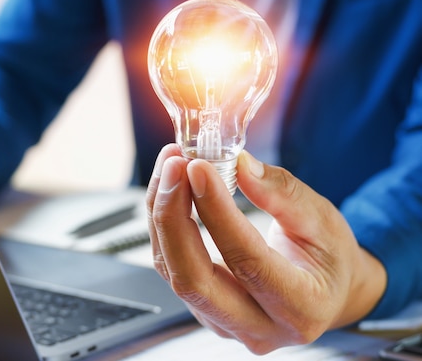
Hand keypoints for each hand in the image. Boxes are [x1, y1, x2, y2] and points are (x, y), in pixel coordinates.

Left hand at [146, 144, 385, 353]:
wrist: (327, 291)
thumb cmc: (330, 257)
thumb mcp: (323, 219)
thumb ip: (283, 193)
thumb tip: (240, 165)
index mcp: (302, 307)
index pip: (246, 261)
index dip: (217, 212)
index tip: (199, 169)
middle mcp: (258, 326)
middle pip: (194, 280)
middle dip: (173, 217)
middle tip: (175, 166)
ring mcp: (225, 323)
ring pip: (174, 272)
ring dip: (163, 214)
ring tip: (170, 166)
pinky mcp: (204, 309)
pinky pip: (171, 267)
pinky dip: (164, 225)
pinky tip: (169, 189)